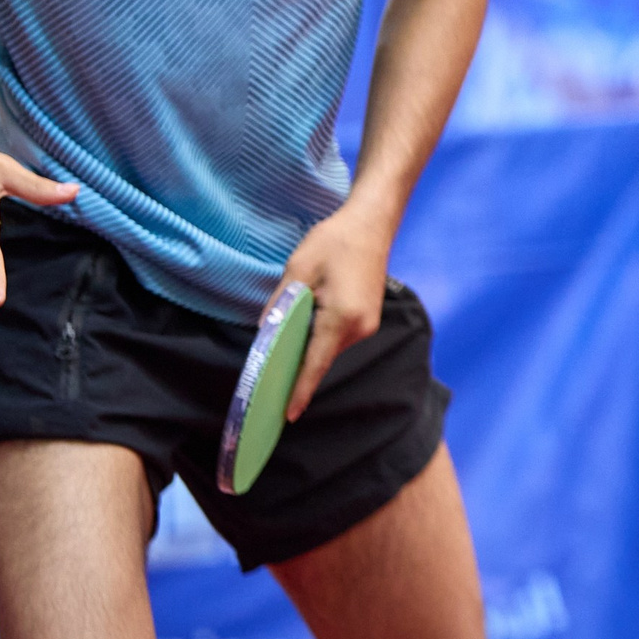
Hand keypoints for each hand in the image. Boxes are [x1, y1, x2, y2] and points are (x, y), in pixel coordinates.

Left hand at [275, 203, 396, 420]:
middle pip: (321, 358)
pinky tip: (307, 325)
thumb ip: (281, 304)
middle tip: (269, 377)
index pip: (315, 364)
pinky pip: (338, 337)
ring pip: (330, 347)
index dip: (300, 391)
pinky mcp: (369, 318)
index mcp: (341, 318)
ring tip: (286, 340)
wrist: (371, 223)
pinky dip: (321, 337)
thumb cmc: (334, 241)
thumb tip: (267, 333)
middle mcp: (360, 327)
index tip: (288, 416)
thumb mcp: (298, 269)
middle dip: (297, 367)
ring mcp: (368, 324)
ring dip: (309, 347)